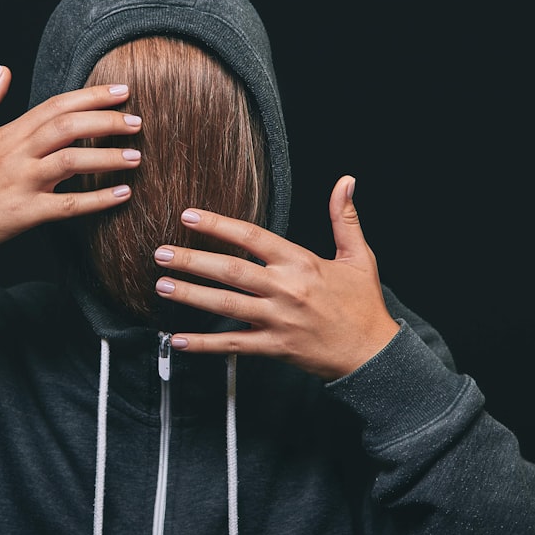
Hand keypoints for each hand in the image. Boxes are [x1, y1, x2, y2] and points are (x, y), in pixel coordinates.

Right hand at [0, 66, 142, 261]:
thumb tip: (1, 71)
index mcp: (7, 135)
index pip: (55, 106)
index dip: (91, 96)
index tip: (121, 91)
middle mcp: (16, 154)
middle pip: (68, 126)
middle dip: (106, 120)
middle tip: (137, 121)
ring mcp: (21, 183)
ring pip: (71, 161)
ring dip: (107, 157)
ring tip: (135, 156)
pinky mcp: (25, 214)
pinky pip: (68, 205)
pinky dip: (97, 200)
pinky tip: (121, 195)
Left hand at [153, 175, 399, 379]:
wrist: (374, 354)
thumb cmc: (363, 304)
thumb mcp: (359, 256)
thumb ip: (344, 217)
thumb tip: (346, 181)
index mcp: (301, 263)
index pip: (252, 237)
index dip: (218, 225)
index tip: (189, 215)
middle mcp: (286, 289)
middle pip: (230, 270)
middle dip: (192, 260)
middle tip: (160, 253)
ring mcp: (278, 320)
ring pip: (225, 305)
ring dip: (191, 295)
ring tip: (162, 286)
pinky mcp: (275, 348)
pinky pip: (233, 345)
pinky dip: (204, 344)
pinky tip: (178, 340)